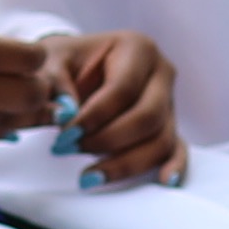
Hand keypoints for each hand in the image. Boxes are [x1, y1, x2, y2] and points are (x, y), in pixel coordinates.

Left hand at [49, 29, 185, 184]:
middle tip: (70, 150)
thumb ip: (55, 83)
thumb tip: (65, 114)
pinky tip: (164, 181)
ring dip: (125, 163)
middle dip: (107, 141)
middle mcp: (161, 73)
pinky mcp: (168, 125)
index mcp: (137, 47)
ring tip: (89, 176)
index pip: (122, 89)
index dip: (93, 117)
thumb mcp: (51, 60)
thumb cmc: (64, 61)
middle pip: (147, 117)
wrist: (73, 66)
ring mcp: (169, 101)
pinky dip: (174, 166)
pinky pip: (177, 149)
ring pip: (162, 139)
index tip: (64, 136)